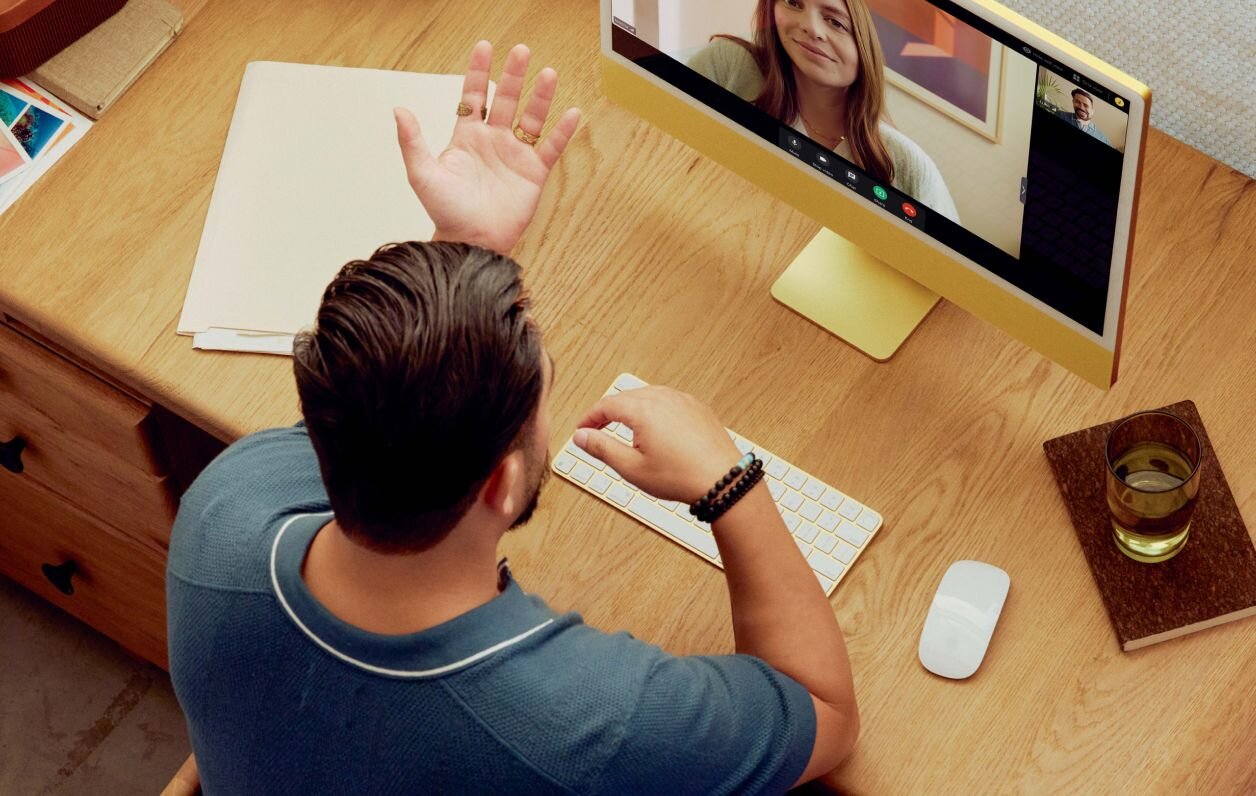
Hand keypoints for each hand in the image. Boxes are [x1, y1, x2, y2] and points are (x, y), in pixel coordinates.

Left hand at [394, 41, 580, 253]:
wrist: (470, 242)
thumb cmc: (445, 211)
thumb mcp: (422, 174)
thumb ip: (412, 142)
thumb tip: (399, 110)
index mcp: (466, 137)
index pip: (474, 96)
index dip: (479, 72)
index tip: (485, 48)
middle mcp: (493, 141)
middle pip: (506, 99)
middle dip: (514, 75)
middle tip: (522, 51)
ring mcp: (515, 155)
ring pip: (531, 118)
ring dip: (540, 97)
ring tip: (549, 73)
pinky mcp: (534, 173)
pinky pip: (551, 147)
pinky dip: (562, 131)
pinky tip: (572, 113)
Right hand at [572, 386, 743, 503]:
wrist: (723, 481)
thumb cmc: (681, 476)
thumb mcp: (632, 468)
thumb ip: (602, 448)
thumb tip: (582, 436)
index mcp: (644, 409)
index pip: (606, 405)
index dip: (590, 418)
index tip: (583, 429)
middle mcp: (664, 398)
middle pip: (626, 397)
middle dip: (609, 412)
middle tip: (598, 429)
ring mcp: (684, 401)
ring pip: (648, 397)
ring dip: (632, 410)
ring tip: (625, 430)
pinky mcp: (698, 408)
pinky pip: (669, 402)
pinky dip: (654, 411)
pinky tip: (655, 429)